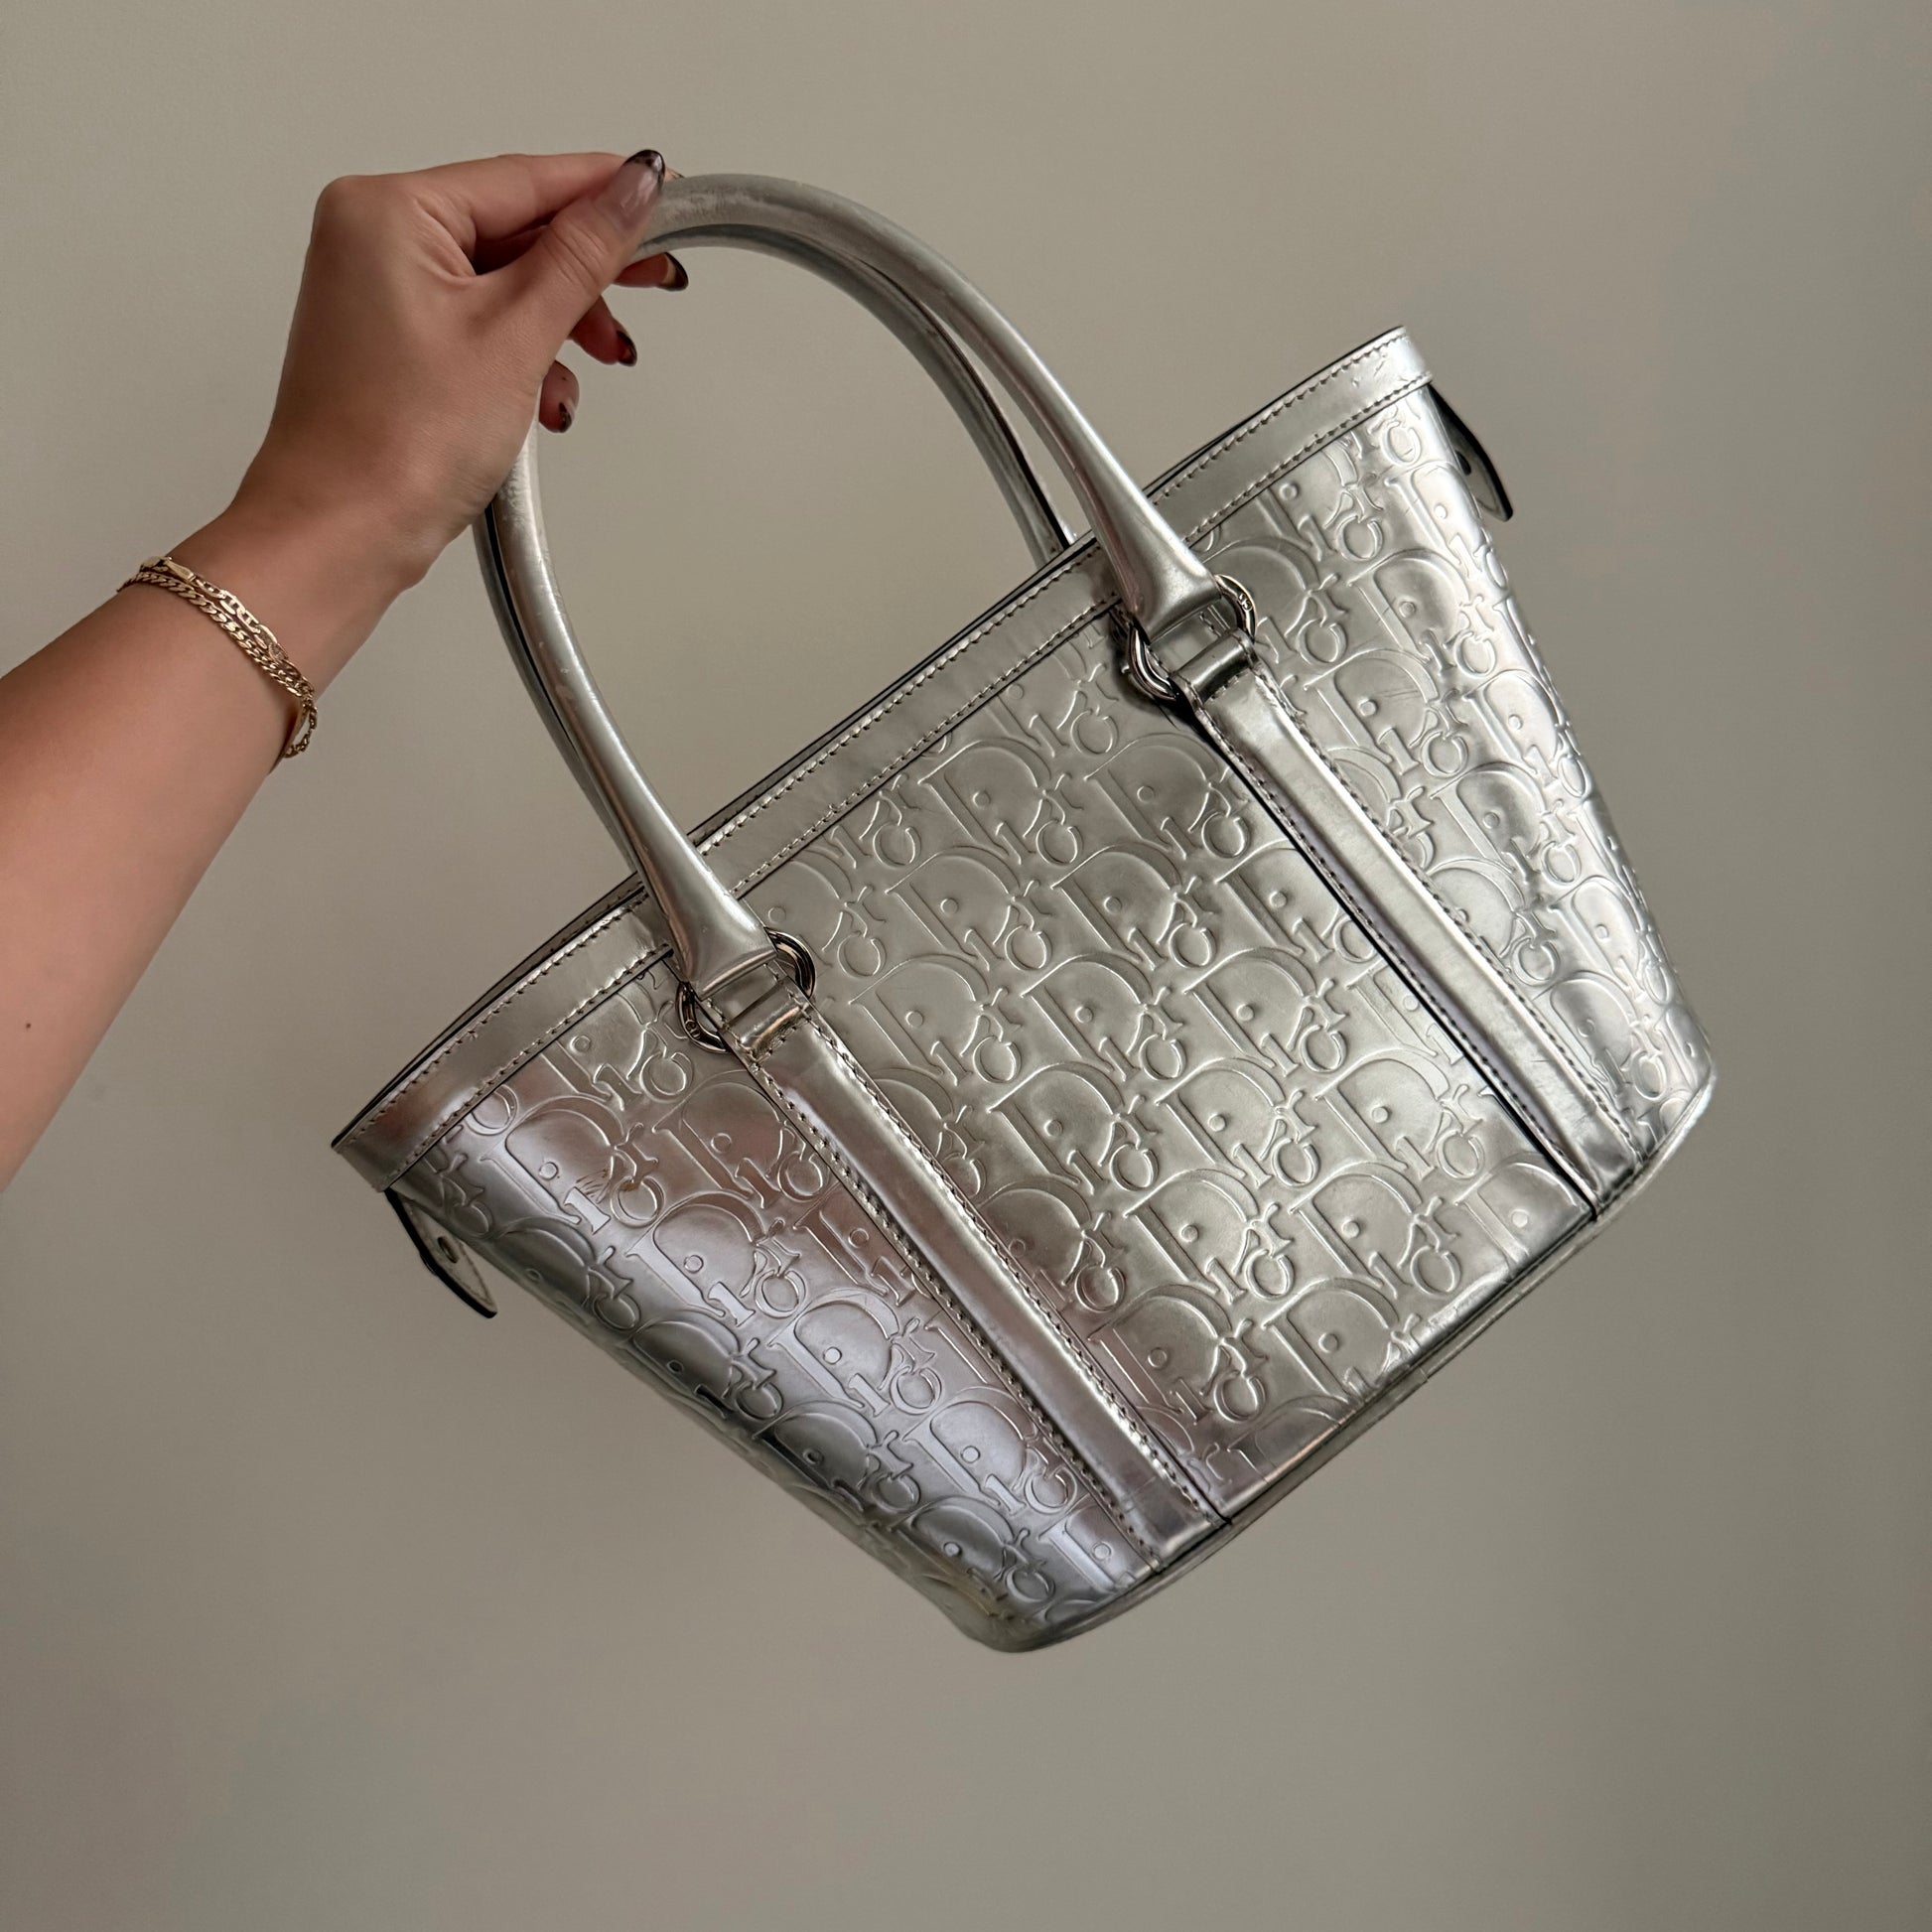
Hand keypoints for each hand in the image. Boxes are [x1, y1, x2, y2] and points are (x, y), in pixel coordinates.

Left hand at [229, 148, 683, 602]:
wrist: (341, 535)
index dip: (603, 190)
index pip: (523, 179)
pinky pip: (479, 318)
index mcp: (388, 210)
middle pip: (514, 227)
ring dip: (561, 319)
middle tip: (655, 280)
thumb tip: (632, 188)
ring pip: (503, 279)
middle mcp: (372, 236)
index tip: (666, 195)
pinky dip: (524, 350)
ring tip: (603, 358)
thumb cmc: (395, 445)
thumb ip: (581, 255)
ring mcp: (379, 288)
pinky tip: (549, 395)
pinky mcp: (393, 338)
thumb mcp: (515, 336)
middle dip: (586, 269)